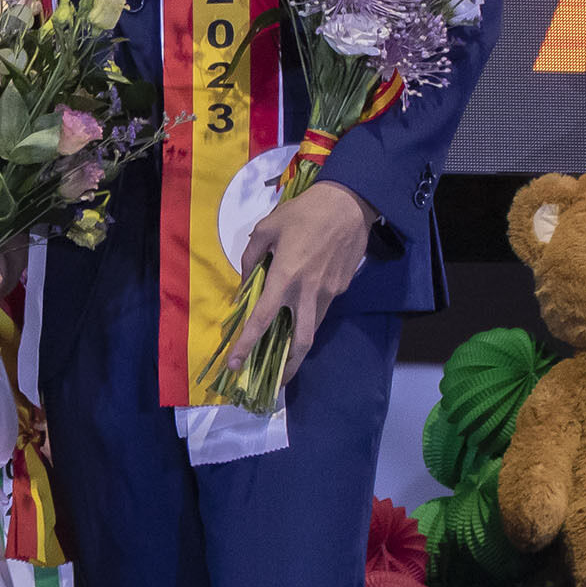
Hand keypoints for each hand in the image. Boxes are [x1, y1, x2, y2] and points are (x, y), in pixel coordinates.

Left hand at [229, 179, 375, 385]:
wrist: (350, 203)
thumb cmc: (305, 211)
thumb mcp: (268, 227)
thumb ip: (251, 256)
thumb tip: (247, 281)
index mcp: (285, 277)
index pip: (262, 320)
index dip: (247, 345)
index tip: (235, 365)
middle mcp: (307, 292)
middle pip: (300, 342)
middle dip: (288, 368)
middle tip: (276, 383)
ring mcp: (328, 293)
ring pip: (313, 330)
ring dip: (299, 348)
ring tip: (286, 355)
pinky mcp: (342, 288)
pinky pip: (322, 309)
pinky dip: (310, 317)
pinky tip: (303, 311)